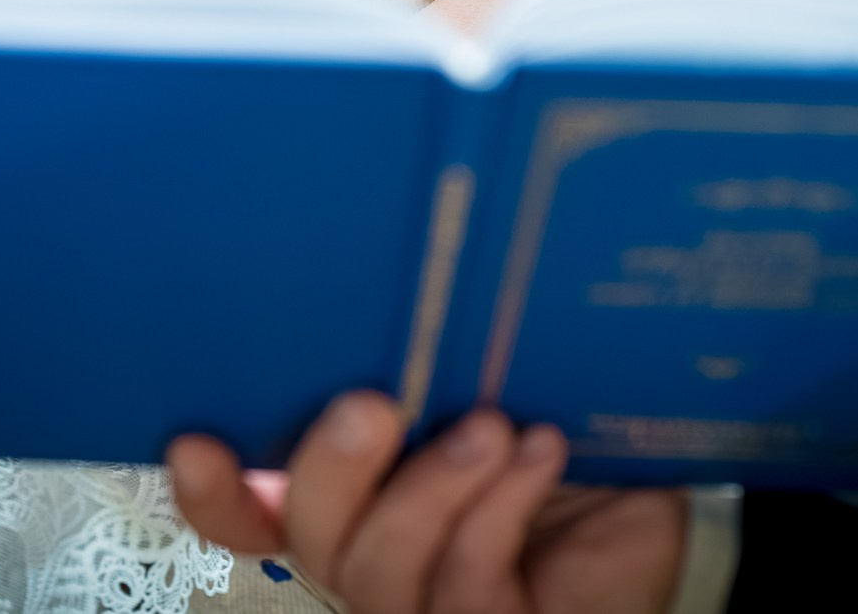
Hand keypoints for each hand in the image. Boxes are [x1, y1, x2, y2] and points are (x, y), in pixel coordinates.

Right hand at [167, 392, 685, 613]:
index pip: (254, 516)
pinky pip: (469, 583)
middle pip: (309, 537)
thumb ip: (441, 358)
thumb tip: (403, 276)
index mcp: (359, 502)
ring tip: (491, 426)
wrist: (662, 508)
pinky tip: (542, 455)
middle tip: (372, 405)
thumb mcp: (501, 383)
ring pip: (380, 567)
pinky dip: (501, 507)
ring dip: (432, 486)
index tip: (195, 438)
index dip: (215, 490)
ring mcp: (432, 609)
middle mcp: (376, 560)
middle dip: (329, 467)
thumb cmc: (569, 443)